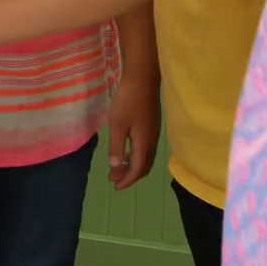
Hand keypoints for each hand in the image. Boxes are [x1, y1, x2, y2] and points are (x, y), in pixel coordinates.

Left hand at [105, 71, 158, 190]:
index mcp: (144, 143)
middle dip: (129, 175)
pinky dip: (135, 155)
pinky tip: (125, 151)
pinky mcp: (151, 126)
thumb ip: (117, 147)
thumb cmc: (127, 101)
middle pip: (144, 166)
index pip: (138, 169)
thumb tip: (116, 167)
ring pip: (145, 157)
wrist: (142, 78)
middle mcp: (152, 141)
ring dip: (132, 165)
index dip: (127, 180)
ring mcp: (153, 133)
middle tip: (113, 179)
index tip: (115, 186)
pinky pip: (145, 149)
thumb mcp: (117, 125)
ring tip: (116, 168)